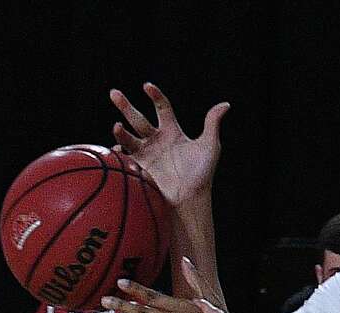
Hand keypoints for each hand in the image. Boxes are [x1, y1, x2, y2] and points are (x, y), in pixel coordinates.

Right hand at [110, 82, 228, 205]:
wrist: (191, 198)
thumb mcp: (210, 146)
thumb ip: (212, 123)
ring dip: (120, 132)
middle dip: (125, 106)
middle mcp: (156, 140)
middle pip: (138, 118)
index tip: (147, 86)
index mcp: (172, 132)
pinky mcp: (138, 167)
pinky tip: (117, 149)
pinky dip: (117, 152)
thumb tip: (226, 104)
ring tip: (117, 127)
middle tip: (113, 93)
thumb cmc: (202, 173)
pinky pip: (123, 157)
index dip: (155, 96)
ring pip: (128, 137)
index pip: (162, 108)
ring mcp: (146, 153)